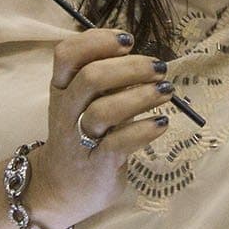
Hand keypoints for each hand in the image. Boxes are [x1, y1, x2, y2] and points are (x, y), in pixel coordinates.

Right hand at [26, 29, 173, 228]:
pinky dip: (144, 129)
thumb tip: (143, 56)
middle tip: (159, 68)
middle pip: (90, 78)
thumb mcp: (85, 102)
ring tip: (166, 91)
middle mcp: (66, 110)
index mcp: (61, 88)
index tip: (127, 40)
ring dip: (142, 96)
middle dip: (130, 67)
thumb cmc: (82, 135)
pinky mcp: (98, 165)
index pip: (66, 54)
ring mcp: (78, 139)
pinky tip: (161, 123)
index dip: (97, 41)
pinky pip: (119, 143)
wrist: (61, 188)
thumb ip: (106, 79)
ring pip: (104, 111)